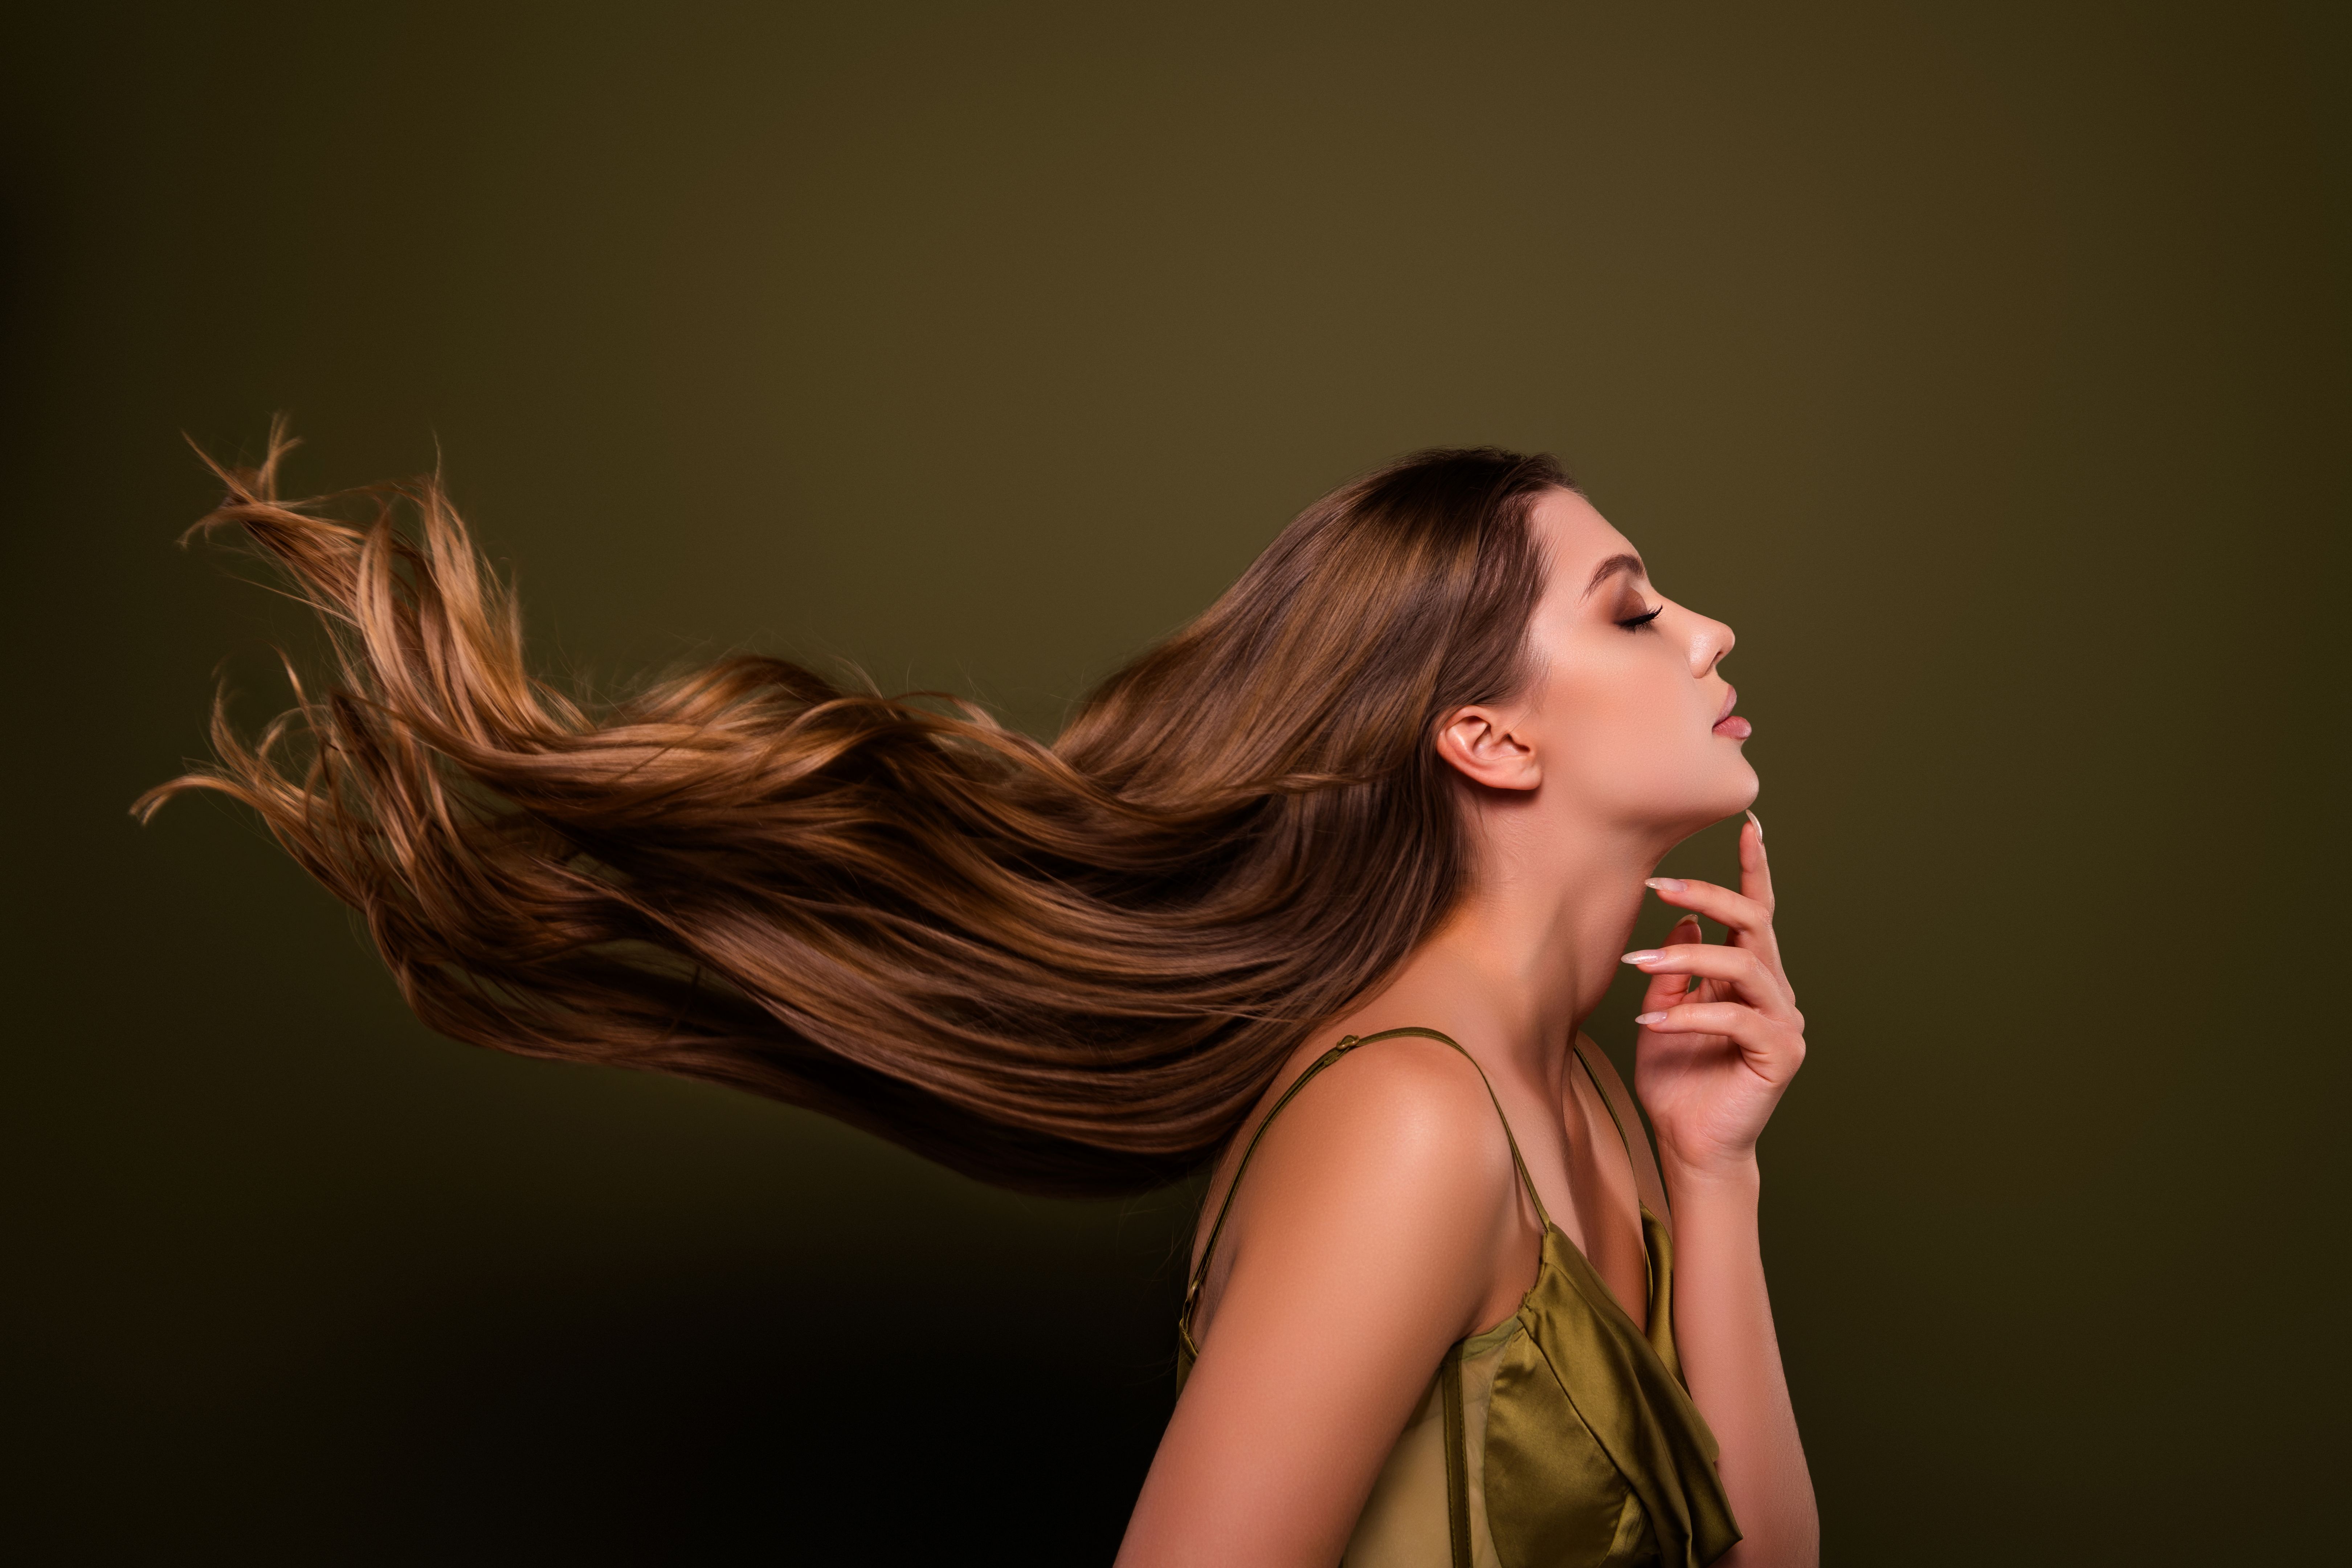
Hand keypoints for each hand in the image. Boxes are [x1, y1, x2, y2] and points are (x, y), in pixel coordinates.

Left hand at [1623, 812, 1805, 1180]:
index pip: (1756, 913)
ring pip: (1744, 966)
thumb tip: (1685, 924)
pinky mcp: (1780, 1054)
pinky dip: (1692, 1015)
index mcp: (1749, 978)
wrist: (1691, 1144)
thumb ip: (1675, 972)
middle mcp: (1773, 994)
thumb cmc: (1678, 1082)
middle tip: (1657, 885)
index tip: (1747, 824)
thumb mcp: (1662, 1015)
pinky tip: (1653, 1022)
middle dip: (1709, 895)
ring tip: (1638, 966)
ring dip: (1687, 960)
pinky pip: (1736, 1019)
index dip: (1754, 869)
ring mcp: (1783, 1023)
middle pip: (1755, 924)